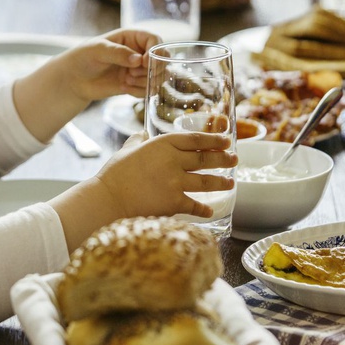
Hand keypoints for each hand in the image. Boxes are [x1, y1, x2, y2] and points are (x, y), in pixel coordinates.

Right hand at [50, 132, 235, 250]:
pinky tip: (210, 210)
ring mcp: (175, 181)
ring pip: (206, 181)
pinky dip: (204, 209)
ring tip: (230, 182)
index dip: (213, 139)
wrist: (109, 198)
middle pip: (205, 158)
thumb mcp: (127, 150)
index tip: (226, 140)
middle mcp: (173, 160)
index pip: (195, 139)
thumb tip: (143, 134)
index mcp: (162, 144)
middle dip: (223, 158)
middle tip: (234, 158)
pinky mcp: (174, 202)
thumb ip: (138, 140)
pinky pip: (195, 205)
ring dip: (220, 182)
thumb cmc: (115, 173)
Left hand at [53, 27, 160, 102]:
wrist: (74, 78)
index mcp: (132, 37)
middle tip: (133, 74)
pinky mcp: (135, 84)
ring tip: (127, 80)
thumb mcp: (98, 50)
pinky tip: (124, 88)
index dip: (155, 51)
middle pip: (162, 60)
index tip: (145, 62)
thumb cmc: (84, 57)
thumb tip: (137, 60)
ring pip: (158, 76)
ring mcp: (138, 69)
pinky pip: (148, 90)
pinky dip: (139, 91)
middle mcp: (139, 52)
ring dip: (145, 81)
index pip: (155, 40)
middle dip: (152, 69)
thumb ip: (118, 53)